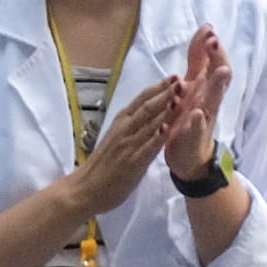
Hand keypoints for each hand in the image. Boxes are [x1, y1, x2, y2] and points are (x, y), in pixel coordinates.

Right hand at [68, 76, 178, 214]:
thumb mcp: (114, 139)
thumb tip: (149, 118)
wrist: (85, 189)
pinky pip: (147, 147)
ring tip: (180, 97)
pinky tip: (168, 128)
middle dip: (165, 93)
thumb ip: (131, 129)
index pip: (141, 100)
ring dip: (165, 110)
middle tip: (181, 80)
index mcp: (120, 123)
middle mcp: (123, 130)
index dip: (157, 88)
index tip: (172, 77)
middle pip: (147, 107)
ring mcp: (127, 145)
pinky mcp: (131, 162)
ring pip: (148, 123)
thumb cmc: (100, 166)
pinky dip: (157, 137)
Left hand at [158, 27, 231, 182]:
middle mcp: (207, 101)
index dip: (211, 47)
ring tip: (220, 71)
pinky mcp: (194, 138)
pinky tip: (197, 114)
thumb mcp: (193, 84)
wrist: (189, 156)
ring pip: (212, 101)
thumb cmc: (190, 117)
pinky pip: (197, 130)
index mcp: (204, 88)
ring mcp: (203, 119)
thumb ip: (198, 60)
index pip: (212, 63)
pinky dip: (198, 122)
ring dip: (216, 86)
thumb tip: (207, 30)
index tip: (208, 29)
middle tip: (214, 42)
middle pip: (217, 77)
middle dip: (217, 59)